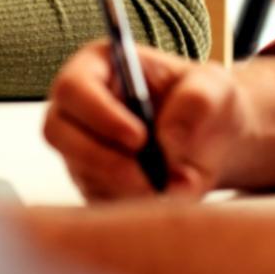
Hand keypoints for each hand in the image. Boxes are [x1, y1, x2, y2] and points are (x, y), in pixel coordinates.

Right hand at [43, 40, 243, 201]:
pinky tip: (165, 195)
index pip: (74, 88)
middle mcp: (79, 107)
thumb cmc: (208, 102)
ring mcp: (80, 147)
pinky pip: (95, 200)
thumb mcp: (215, 87)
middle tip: (148, 178)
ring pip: (80, 171)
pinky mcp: (91, 182)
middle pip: (59, 133)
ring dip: (125, 187)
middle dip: (104, 161)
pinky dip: (131, 206)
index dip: (99, 115)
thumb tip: (168, 137)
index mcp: (98, 67)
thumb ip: (197, 101)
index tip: (139, 139)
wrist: (214, 141)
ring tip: (174, 183)